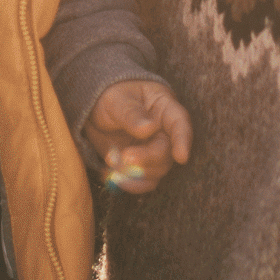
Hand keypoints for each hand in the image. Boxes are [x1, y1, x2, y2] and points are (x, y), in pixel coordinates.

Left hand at [84, 78, 192, 193]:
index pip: (180, 123)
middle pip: (167, 152)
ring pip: (157, 170)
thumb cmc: (111, 96)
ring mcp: (154, 150)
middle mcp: (164, 132)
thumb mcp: (116, 100)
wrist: (96, 110)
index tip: (181, 157)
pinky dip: (130, 183)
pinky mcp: (142, 165)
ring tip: (112, 161)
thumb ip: (131, 114)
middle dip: (147, 158)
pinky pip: (143, 181)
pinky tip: (113, 176)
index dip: (183, 141)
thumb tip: (149, 128)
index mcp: (164, 108)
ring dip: (136, 173)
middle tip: (125, 156)